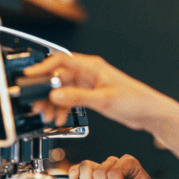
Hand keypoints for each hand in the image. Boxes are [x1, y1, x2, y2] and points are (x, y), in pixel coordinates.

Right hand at [25, 53, 163, 132]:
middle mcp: (89, 73)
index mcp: (92, 66)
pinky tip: (60, 118)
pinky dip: (63, 108)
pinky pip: (71, 100)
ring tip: (48, 115)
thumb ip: (78, 97)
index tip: (30, 76)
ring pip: (63, 91)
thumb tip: (56, 94)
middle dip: (46, 92)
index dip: (43, 67)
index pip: (61, 60)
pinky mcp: (91, 96)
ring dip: (54, 103)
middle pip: (59, 78)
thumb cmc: (135, 100)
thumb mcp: (103, 99)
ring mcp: (89, 85)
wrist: (149, 112)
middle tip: (37, 105)